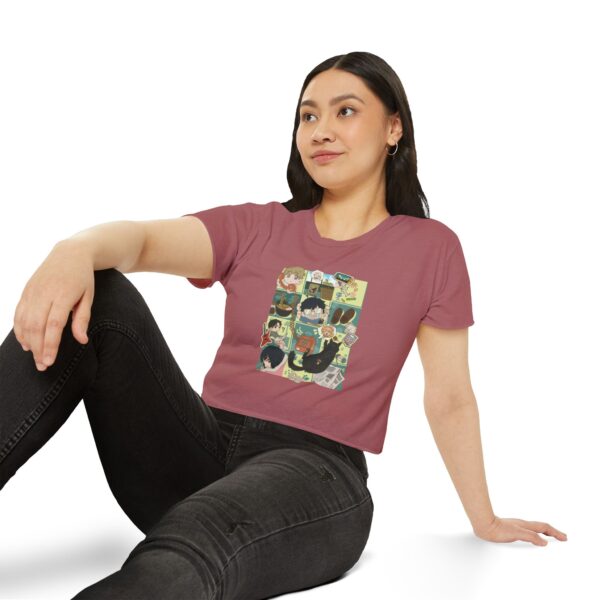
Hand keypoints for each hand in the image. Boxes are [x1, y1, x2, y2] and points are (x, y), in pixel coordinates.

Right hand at [13, 240, 94, 370]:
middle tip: (43, 366)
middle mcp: (45, 292)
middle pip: (36, 326)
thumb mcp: (88, 296)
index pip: (53, 325)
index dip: (50, 345)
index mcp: (63, 294)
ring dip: (27, 341)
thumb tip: (82, 341)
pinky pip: (18, 313)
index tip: (50, 361)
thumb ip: (83, 319)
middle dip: (38, 348)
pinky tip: (25, 343)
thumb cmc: (83, 278)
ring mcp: (33, 291)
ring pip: (24, 321)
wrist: (70, 253)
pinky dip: (19, 329)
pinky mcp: (26, 291)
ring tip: (34, 357)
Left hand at [474, 516, 567, 545]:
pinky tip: (530, 537)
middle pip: (541, 527)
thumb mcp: (516, 534)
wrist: (484, 525)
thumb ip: (530, 537)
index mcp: (526, 525)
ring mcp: (516, 526)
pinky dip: (534, 534)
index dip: (555, 532)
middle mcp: (522, 524)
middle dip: (552, 532)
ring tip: (549, 537)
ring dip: (544, 532)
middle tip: (561, 537)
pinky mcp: (510, 529)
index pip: (544, 527)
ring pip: (534, 528)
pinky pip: (527, 531)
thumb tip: (545, 542)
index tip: (564, 538)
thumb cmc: (497, 529)